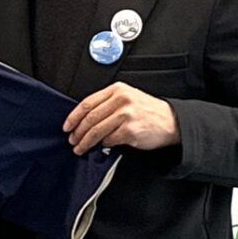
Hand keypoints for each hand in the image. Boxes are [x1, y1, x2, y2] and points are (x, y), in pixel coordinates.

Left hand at [63, 83, 178, 154]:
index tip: (66, 126)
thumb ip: (108, 104)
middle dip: (78, 132)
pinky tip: (101, 146)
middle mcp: (121, 100)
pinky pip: (109, 140)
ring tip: (80, 148)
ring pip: (96, 131)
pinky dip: (103, 144)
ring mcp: (126, 115)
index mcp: (117, 90)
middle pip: (90, 118)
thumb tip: (84, 120)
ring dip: (85, 142)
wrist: (171, 121)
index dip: (74, 116)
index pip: (88, 103)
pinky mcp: (130, 131)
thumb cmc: (148, 111)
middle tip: (72, 140)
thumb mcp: (128, 98)